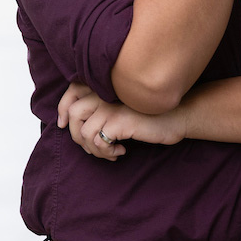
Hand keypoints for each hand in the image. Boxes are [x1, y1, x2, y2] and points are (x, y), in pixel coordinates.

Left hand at [57, 81, 185, 160]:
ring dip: (94, 149)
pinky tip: (121, 151)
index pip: (71, 92)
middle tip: (95, 148)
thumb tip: (78, 130)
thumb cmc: (151, 116)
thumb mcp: (122, 110)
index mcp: (104, 88)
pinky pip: (98, 142)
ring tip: (111, 152)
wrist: (178, 117)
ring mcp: (111, 107)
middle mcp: (105, 94)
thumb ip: (103, 110)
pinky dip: (106, 152)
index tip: (63, 125)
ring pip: (83, 132)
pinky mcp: (119, 121)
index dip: (62, 109)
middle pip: (72, 114)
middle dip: (77, 137)